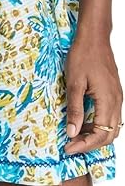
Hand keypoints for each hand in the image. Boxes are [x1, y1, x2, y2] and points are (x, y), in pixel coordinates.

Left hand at [63, 33, 122, 153]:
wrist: (94, 37)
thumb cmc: (83, 55)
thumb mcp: (74, 83)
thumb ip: (75, 109)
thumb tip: (72, 133)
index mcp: (107, 101)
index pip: (100, 135)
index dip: (84, 145)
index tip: (68, 148)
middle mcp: (116, 102)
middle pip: (109, 136)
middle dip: (90, 145)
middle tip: (71, 146)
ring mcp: (117, 97)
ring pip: (112, 128)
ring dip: (95, 136)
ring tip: (76, 136)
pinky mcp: (115, 93)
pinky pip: (111, 117)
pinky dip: (100, 125)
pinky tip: (85, 122)